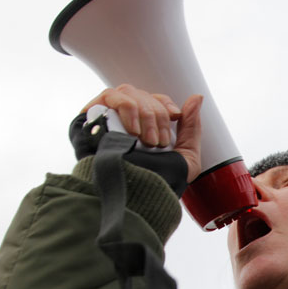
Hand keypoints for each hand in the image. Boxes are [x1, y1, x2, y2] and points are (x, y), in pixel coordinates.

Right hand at [83, 85, 203, 182]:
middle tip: (158, 142)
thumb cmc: (159, 184)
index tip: (175, 116)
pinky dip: (127, 109)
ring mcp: (108, 117)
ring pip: (129, 93)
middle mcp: (127, 120)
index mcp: (146, 127)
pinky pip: (110, 96)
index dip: (166, 104)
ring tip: (147, 141)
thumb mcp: (186, 157)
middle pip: (144, 96)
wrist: (136, 196)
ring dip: (145, 114)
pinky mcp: (91, 116)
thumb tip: (196, 97)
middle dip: (158, 116)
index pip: (155, 99)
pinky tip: (133, 132)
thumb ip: (192, 126)